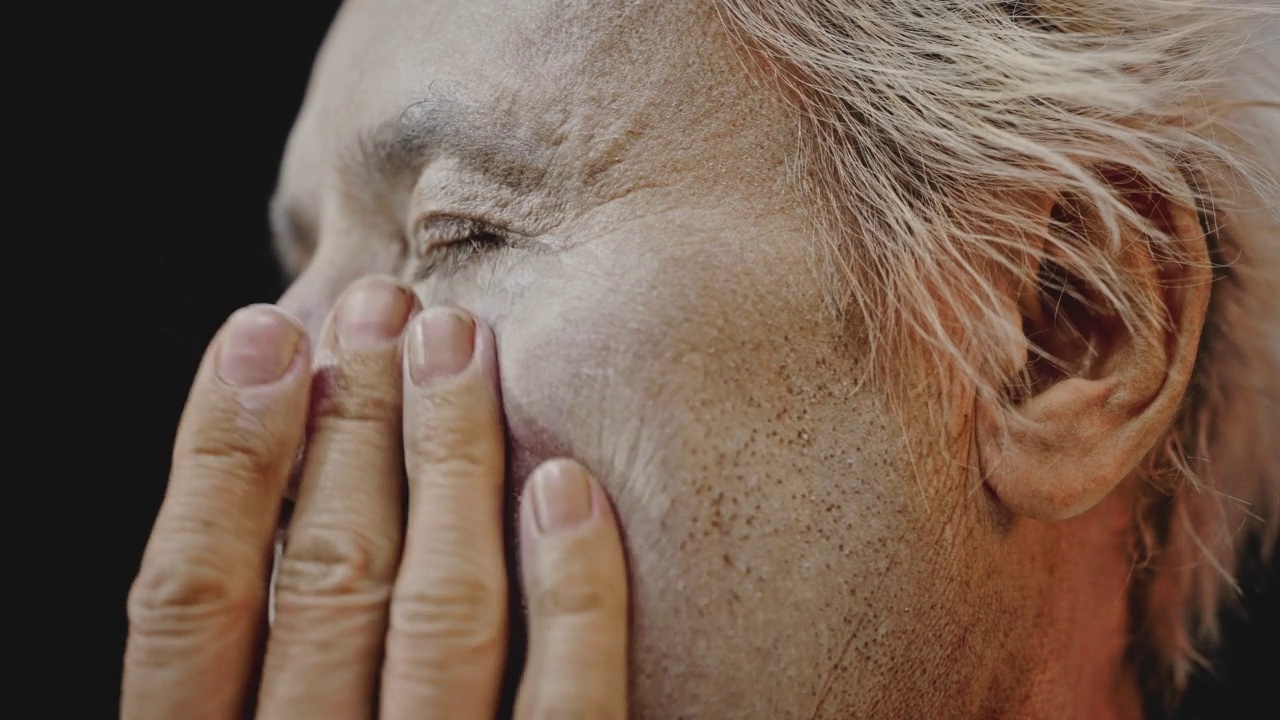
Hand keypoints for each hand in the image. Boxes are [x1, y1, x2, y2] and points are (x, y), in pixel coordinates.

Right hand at [123, 276, 628, 718]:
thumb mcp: (249, 713)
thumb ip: (251, 644)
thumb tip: (266, 461)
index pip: (187, 602)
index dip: (219, 457)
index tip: (260, 331)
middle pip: (326, 581)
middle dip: (351, 425)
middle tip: (384, 303)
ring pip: (442, 619)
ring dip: (451, 463)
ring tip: (457, 342)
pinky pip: (568, 706)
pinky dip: (569, 593)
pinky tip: (567, 484)